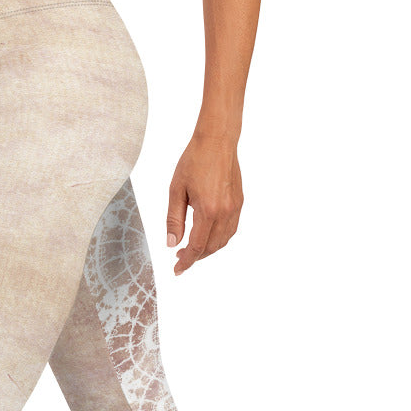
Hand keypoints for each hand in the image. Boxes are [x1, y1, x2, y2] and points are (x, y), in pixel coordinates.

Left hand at [166, 133, 243, 274]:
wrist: (217, 140)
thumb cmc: (194, 161)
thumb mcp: (176, 190)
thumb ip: (174, 219)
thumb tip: (172, 243)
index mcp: (208, 210)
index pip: (197, 246)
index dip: (186, 262)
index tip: (177, 270)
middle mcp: (225, 212)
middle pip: (211, 247)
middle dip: (196, 257)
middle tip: (180, 259)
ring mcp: (235, 208)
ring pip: (223, 241)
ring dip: (208, 250)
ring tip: (192, 250)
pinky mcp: (239, 202)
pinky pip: (230, 230)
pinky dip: (218, 239)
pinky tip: (207, 236)